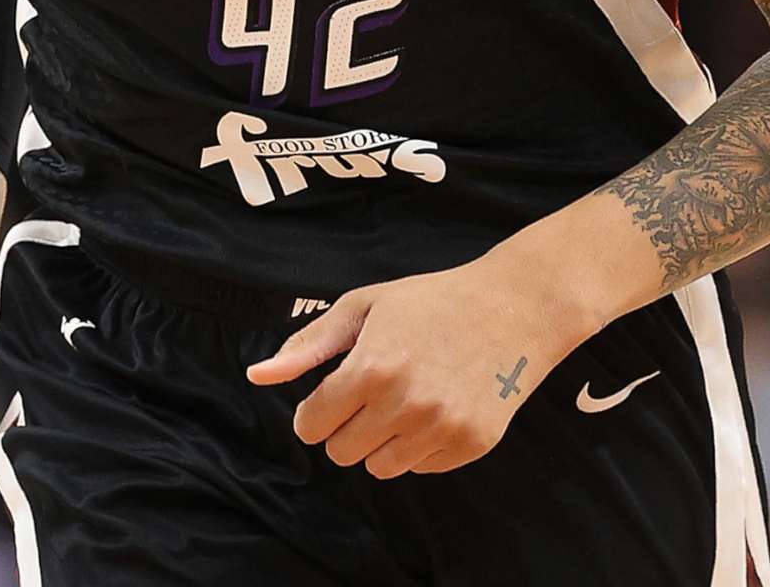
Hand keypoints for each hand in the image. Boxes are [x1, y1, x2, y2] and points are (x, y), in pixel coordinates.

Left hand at [246, 252, 594, 477]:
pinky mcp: (472, 443)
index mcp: (369, 369)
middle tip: (371, 392)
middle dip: (346, 427)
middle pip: (342, 453)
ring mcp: (442, 428)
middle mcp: (404, 405)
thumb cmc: (430, 302)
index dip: (314, 412)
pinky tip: (436, 405)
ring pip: (380, 467)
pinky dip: (420, 445)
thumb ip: (307, 346)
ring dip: (382, 440)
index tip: (331, 395)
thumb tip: (256, 377)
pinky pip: (421, 467)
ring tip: (404, 397)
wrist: (513, 307)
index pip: (312, 426)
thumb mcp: (363, 307)